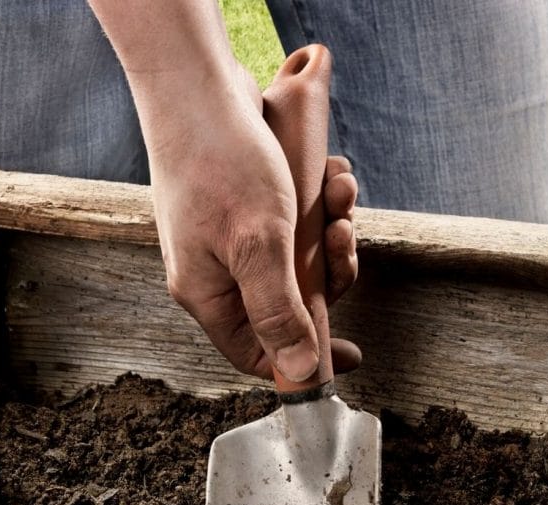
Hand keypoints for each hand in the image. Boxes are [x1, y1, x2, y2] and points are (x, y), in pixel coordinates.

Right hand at [148, 67, 359, 380]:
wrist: (195, 86)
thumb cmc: (220, 163)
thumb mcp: (258, 246)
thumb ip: (279, 312)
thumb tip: (299, 374)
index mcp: (208, 293)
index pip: (257, 352)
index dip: (304, 358)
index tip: (352, 353)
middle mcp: (217, 270)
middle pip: (290, 301)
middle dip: (328, 270)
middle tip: (342, 235)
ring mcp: (230, 236)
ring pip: (299, 256)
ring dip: (329, 226)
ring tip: (337, 190)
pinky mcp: (246, 204)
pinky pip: (295, 220)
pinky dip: (319, 201)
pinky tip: (327, 173)